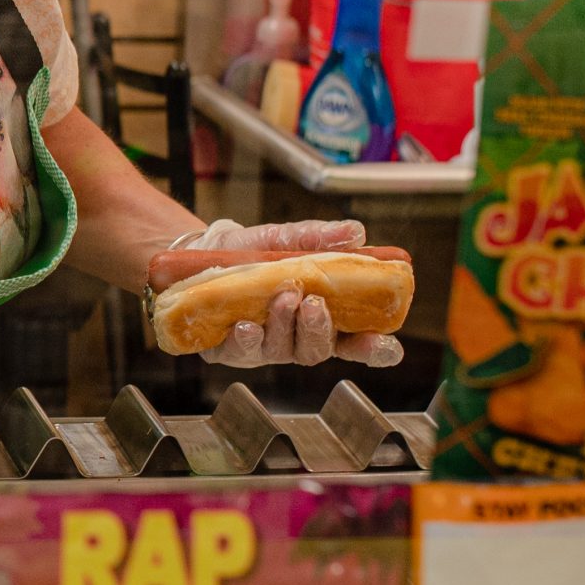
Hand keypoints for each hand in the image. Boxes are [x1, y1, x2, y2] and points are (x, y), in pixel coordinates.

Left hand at [153, 219, 405, 369]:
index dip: (373, 349)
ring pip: (283, 351)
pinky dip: (247, 340)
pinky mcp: (229, 350)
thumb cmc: (248, 252)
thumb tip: (355, 231)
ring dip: (286, 327)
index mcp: (317, 315)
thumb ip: (317, 238)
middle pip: (319, 350)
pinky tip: (246, 325)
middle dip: (321, 330)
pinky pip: (241, 353)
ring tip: (282, 298)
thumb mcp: (283, 238)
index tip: (389, 345)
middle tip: (315, 305)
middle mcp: (293, 337)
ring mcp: (263, 347)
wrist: (195, 255)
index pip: (353, 341)